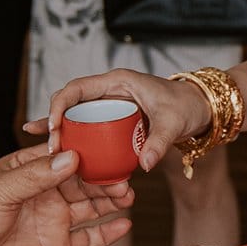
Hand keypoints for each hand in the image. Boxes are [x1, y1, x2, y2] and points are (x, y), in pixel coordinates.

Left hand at [0, 146, 133, 245]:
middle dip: (104, 176)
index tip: (107, 146)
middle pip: (83, 179)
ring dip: (111, 200)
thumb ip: (35, 175)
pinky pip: (89, 238)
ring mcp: (52, 220)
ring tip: (128, 196)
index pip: (62, 155)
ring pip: (91, 206)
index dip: (86, 150)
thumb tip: (71, 158)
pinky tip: (124, 225)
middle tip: (123, 176)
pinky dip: (108, 232)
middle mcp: (43, 193)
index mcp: (26, 171)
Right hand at [30, 69, 212, 172]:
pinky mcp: (113, 119)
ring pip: (76, 116)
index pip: (77, 88)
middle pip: (70, 103)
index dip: (60, 105)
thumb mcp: (174, 123)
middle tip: (51, 149)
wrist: (198, 109)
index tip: (55, 128)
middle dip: (55, 123)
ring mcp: (109, 105)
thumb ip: (160, 142)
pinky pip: (88, 126)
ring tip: (48, 151)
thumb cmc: (187, 107)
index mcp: (118, 81)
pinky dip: (73, 136)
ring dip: (61, 132)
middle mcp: (108, 90)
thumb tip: (145, 164)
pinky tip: (56, 148)